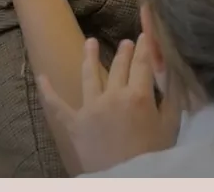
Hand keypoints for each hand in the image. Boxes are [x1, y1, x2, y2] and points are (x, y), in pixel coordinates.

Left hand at [38, 34, 179, 174]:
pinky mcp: (74, 124)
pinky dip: (48, 91)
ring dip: (90, 56)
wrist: (127, 181)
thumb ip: (171, 100)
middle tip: (126, 42)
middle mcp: (113, 96)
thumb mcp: (169, 127)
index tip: (145, 35)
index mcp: (139, 96)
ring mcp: (91, 108)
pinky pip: (57, 105)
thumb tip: (171, 76)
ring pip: (89, 75)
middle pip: (119, 67)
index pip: (142, 64)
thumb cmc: (153, 156)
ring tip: (90, 42)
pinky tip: (42, 77)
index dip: (145, 47)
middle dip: (123, 52)